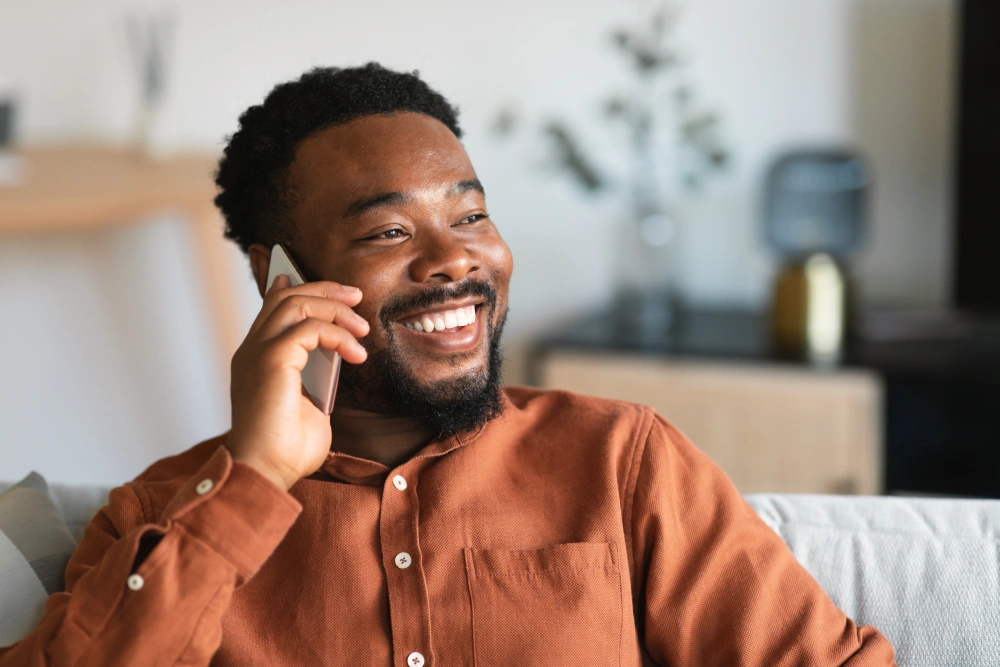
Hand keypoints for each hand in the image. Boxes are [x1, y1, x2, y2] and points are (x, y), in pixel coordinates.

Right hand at [226, 274, 368, 490]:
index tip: (337, 292)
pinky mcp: (272, 359)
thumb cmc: (286, 449)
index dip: (301, 289)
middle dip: (325, 290)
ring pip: (296, 303)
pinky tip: (356, 355)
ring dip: (335, 310)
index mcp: (257, 359)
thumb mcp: (309, 404)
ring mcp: (258, 352)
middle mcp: (252, 350)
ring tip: (362, 329)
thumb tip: (337, 360)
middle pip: (286, 297)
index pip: (273, 308)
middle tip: (357, 297)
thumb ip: (316, 377)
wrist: (267, 471)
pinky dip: (338, 335)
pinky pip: (310, 327)